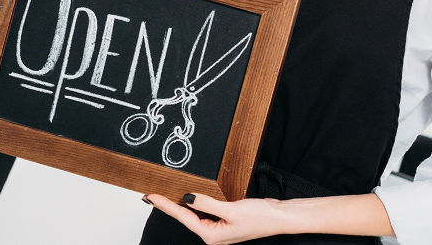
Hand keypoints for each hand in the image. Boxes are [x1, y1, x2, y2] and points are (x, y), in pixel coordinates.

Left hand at [144, 192, 285, 243]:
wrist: (279, 217)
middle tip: (152, 196)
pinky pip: (206, 212)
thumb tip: (188, 198)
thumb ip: (207, 203)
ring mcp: (220, 228)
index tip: (152, 197)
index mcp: (212, 235)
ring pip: (195, 215)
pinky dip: (196, 204)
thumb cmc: (260, 217)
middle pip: (186, 218)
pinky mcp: (226, 220)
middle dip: (169, 207)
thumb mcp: (231, 209)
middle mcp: (213, 234)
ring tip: (165, 197)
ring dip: (181, 206)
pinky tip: (191, 199)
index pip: (183, 218)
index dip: (166, 206)